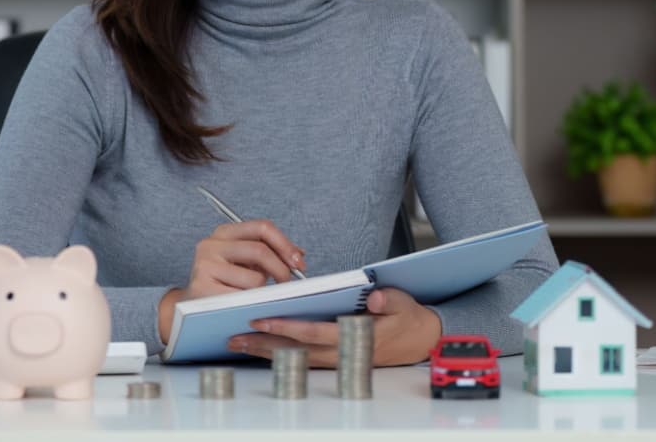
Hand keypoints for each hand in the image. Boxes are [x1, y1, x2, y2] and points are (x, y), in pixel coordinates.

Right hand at [158, 220, 305, 344]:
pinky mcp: (202, 288)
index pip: (262, 227)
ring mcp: (204, 266)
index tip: (298, 261)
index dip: (285, 244)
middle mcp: (211, 244)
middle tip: (288, 283)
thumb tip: (299, 254)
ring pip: (254, 279)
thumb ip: (269, 254)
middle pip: (260, 251)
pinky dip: (250, 305)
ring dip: (262, 292)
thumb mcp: (244, 262)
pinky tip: (244, 306)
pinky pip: (243, 298)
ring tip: (253, 296)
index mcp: (224, 233)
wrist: (189, 307)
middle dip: (282, 269)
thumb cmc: (222, 283)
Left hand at [226, 287, 443, 367]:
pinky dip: (278, 354)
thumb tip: (375, 297)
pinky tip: (259, 348)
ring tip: (237, 344)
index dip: (285, 327)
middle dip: (263, 345)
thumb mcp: (404, 304)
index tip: (260, 320)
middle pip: (295, 350)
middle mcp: (341, 352)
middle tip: (234, 338)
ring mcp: (336, 358)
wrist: (421, 341)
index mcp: (355, 336)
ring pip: (294, 357)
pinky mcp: (333, 358)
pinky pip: (301, 358)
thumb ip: (389, 300)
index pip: (313, 332)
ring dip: (266, 352)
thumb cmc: (407, 319)